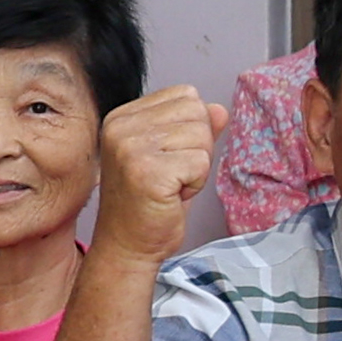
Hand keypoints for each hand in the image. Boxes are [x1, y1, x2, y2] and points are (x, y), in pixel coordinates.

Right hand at [93, 83, 221, 256]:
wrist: (128, 245)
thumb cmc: (149, 203)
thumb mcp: (174, 156)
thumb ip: (196, 129)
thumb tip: (220, 109)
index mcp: (123, 116)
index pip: (185, 95)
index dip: (192, 129)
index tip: (170, 158)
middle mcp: (122, 127)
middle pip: (197, 112)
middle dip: (198, 148)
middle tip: (173, 175)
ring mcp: (131, 148)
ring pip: (202, 138)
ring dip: (197, 168)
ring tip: (171, 186)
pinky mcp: (147, 171)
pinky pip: (201, 163)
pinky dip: (196, 184)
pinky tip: (172, 196)